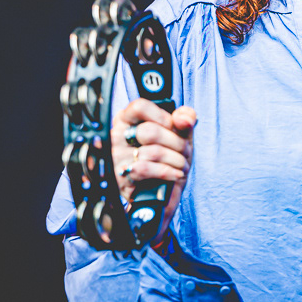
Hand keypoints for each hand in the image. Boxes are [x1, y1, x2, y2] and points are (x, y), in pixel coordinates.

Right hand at [111, 98, 195, 242]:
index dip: (162, 116)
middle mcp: (117, 137)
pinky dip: (167, 172)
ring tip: (181, 165)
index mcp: (127, 120)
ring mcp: (116, 158)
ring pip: (151, 152)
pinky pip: (145, 170)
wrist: (161, 195)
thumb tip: (185, 117)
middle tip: (184, 151)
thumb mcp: (180, 135)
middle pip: (149, 131)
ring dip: (176, 160)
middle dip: (176, 142)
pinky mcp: (120, 179)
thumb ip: (185, 120)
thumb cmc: (167, 159)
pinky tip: (175, 174)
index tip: (173, 126)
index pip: (139, 106)